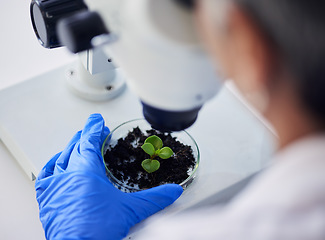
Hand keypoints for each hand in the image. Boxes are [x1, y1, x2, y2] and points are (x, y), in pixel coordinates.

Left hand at [35, 113, 182, 239]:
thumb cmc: (97, 230)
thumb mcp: (130, 210)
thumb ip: (155, 198)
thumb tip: (173, 192)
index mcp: (86, 171)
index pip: (89, 141)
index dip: (94, 128)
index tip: (96, 120)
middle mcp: (68, 175)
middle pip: (76, 147)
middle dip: (86, 136)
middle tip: (92, 130)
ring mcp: (54, 186)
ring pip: (61, 158)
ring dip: (70, 147)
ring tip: (77, 142)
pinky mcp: (46, 198)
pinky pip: (45, 175)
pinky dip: (52, 165)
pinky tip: (56, 163)